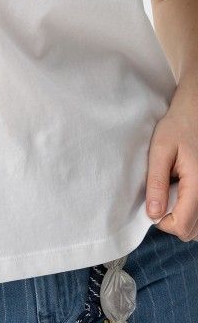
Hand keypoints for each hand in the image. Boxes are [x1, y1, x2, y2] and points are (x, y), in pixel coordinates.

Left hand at [146, 80, 197, 241]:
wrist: (194, 115)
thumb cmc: (176, 128)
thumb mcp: (159, 151)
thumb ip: (157, 182)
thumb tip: (153, 213)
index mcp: (197, 185)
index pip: (182, 226)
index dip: (163, 222)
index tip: (152, 204)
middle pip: (190, 231)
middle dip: (171, 221)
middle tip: (161, 197)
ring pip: (197, 228)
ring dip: (181, 218)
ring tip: (170, 193)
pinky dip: (189, 213)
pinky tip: (180, 194)